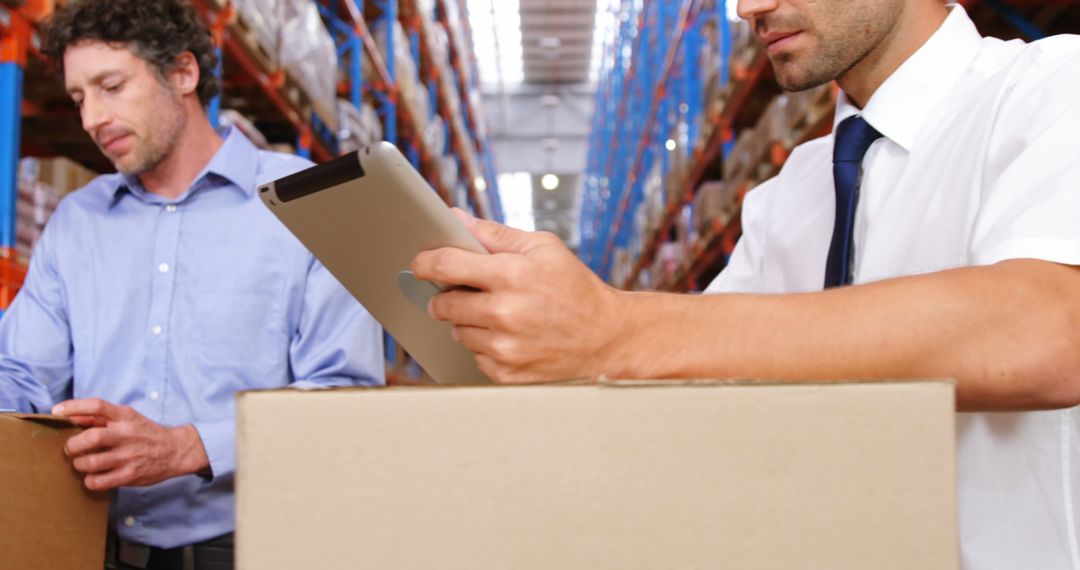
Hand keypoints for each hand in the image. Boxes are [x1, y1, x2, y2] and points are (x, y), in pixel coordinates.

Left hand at [52, 398, 210, 490]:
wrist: (176, 450)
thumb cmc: (146, 433)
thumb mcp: (128, 418)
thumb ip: (101, 417)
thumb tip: (71, 415)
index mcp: (125, 416)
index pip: (97, 406)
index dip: (73, 407)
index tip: (57, 412)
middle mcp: (127, 434)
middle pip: (91, 438)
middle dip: (73, 445)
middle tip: (70, 449)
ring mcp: (129, 456)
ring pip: (91, 462)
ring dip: (79, 464)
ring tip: (81, 464)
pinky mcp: (131, 475)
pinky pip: (100, 481)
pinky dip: (90, 481)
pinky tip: (93, 478)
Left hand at [411, 209, 631, 382]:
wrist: (606, 338)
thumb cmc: (575, 288)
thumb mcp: (543, 248)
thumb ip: (496, 234)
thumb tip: (456, 219)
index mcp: (512, 274)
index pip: (446, 264)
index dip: (425, 262)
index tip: (419, 263)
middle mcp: (505, 312)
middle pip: (445, 302)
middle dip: (447, 295)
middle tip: (461, 292)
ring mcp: (504, 347)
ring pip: (458, 331)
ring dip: (469, 322)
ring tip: (500, 315)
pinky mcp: (506, 373)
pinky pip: (475, 355)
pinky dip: (486, 346)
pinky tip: (511, 337)